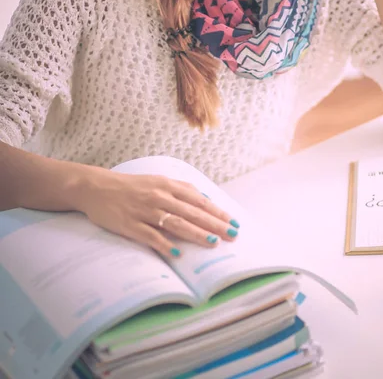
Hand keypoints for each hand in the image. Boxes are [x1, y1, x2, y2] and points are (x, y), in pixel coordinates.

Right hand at [76, 166, 237, 257]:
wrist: (97, 187)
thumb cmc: (132, 186)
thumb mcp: (158, 181)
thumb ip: (180, 190)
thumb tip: (205, 201)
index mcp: (167, 185)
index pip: (198, 199)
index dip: (217, 211)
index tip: (233, 221)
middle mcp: (159, 196)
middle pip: (191, 212)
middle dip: (214, 224)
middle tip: (232, 235)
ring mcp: (144, 211)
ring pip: (175, 223)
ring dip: (196, 233)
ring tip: (213, 242)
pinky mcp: (129, 224)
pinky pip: (149, 236)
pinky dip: (164, 244)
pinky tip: (177, 253)